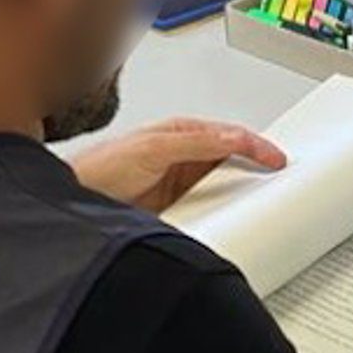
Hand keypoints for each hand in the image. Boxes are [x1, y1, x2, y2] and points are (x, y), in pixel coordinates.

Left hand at [70, 119, 287, 211]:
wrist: (74, 202)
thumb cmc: (101, 168)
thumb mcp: (152, 148)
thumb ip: (193, 142)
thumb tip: (231, 140)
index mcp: (180, 133)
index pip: (229, 136)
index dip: (257, 146)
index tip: (277, 160)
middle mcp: (182, 157)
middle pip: (230, 160)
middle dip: (255, 168)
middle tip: (278, 180)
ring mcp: (179, 183)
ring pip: (221, 185)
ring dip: (239, 193)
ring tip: (259, 201)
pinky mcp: (175, 208)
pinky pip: (208, 209)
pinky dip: (223, 213)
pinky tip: (229, 219)